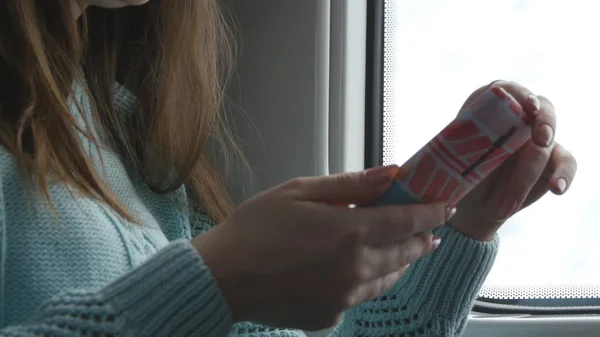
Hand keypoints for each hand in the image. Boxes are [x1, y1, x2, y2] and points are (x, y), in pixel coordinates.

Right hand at [193, 166, 452, 329]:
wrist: (222, 278)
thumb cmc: (255, 228)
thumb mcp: (300, 192)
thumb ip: (351, 184)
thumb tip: (391, 172)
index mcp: (351, 232)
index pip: (407, 220)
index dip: (430, 212)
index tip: (445, 207)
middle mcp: (356, 268)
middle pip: (405, 252)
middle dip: (421, 239)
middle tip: (430, 231)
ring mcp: (345, 297)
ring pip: (388, 278)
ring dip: (401, 262)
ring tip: (405, 251)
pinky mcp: (330, 315)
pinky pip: (360, 296)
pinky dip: (367, 281)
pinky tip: (357, 272)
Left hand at [448, 81, 577, 241]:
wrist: (472, 202)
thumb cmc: (459, 172)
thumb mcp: (451, 158)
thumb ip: (460, 147)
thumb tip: (462, 150)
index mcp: (490, 108)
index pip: (508, 91)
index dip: (520, 95)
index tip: (527, 107)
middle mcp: (518, 118)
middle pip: (541, 110)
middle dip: (544, 122)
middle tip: (539, 140)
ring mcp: (538, 139)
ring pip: (548, 144)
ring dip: (532, 169)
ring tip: (518, 192)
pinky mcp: (553, 160)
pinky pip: (566, 163)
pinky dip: (564, 175)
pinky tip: (557, 188)